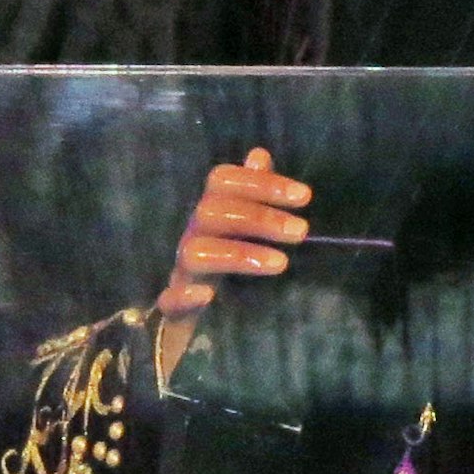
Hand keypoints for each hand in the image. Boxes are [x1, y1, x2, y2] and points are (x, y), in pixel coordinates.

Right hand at [152, 146, 311, 385]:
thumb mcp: (239, 229)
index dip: (261, 183)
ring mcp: (182, 272)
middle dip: (259, 218)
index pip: (223, 181)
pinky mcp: (174, 308)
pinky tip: (210, 296)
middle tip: (302, 232)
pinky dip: (186, 296)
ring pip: (195, 253)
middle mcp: (193, 236)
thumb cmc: (223, 265)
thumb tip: (259, 154)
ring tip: (281, 264)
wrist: (189, 320)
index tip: (304, 197)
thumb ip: (251, 194)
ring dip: (238, 254)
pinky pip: (169, 299)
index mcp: (210, 214)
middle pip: (212, 212)